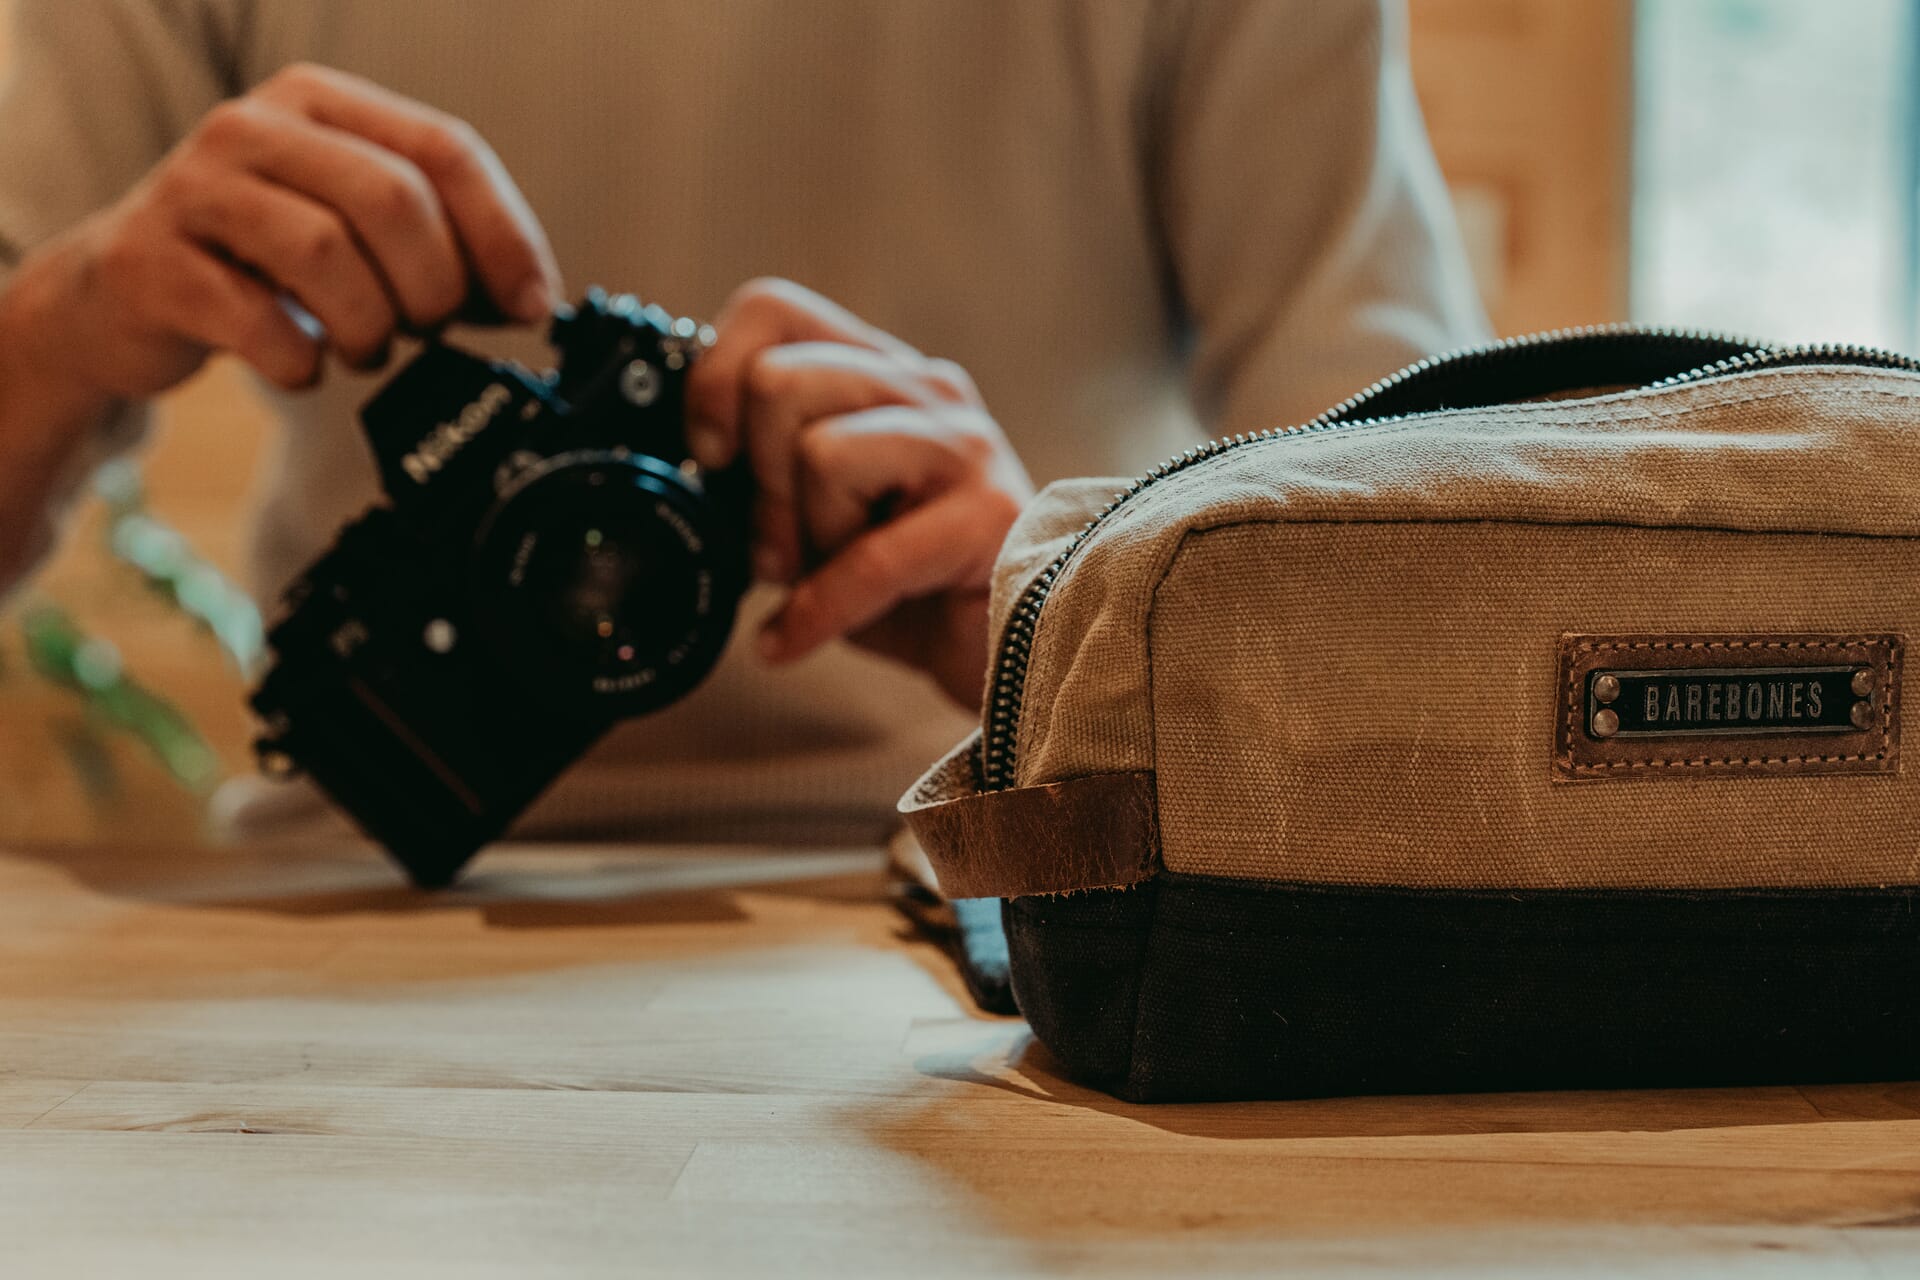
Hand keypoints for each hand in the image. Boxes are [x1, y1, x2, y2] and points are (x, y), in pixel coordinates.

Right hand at [0, 62, 560, 405]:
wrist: (124, 294)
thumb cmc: (262, 261)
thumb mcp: (356, 229)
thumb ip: (440, 244)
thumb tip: (530, 299)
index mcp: (322, 103)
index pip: (445, 148)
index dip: (504, 235)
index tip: (532, 304)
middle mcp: (254, 128)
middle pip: (393, 198)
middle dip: (434, 286)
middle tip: (427, 329)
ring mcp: (194, 190)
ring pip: (326, 252)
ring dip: (370, 327)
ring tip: (365, 348)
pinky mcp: (152, 264)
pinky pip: (256, 320)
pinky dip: (301, 360)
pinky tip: (302, 363)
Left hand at [684, 279, 1033, 709]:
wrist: (1005, 653)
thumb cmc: (905, 584)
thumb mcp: (814, 515)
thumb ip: (765, 472)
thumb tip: (690, 464)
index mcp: (878, 369)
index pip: (774, 308)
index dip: (716, 377)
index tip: (709, 454)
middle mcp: (925, 387)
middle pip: (782, 380)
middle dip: (759, 481)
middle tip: (776, 547)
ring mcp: (964, 445)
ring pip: (822, 452)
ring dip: (804, 537)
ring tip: (820, 580)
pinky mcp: (990, 516)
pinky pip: (869, 556)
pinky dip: (817, 611)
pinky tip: (792, 641)